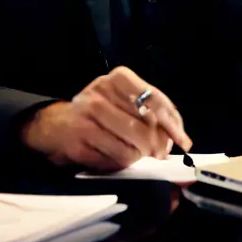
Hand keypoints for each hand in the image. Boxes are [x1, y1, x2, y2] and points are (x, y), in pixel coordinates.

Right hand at [19, 66, 191, 171]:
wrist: (58, 123)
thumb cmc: (101, 110)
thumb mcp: (124, 98)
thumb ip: (151, 110)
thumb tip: (177, 136)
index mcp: (117, 78)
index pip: (154, 99)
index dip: (172, 123)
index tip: (183, 140)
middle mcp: (100, 94)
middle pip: (143, 127)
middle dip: (157, 145)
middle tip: (160, 152)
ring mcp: (86, 118)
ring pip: (130, 147)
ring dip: (140, 156)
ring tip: (138, 154)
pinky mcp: (78, 143)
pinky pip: (113, 160)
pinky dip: (122, 162)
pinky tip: (119, 156)